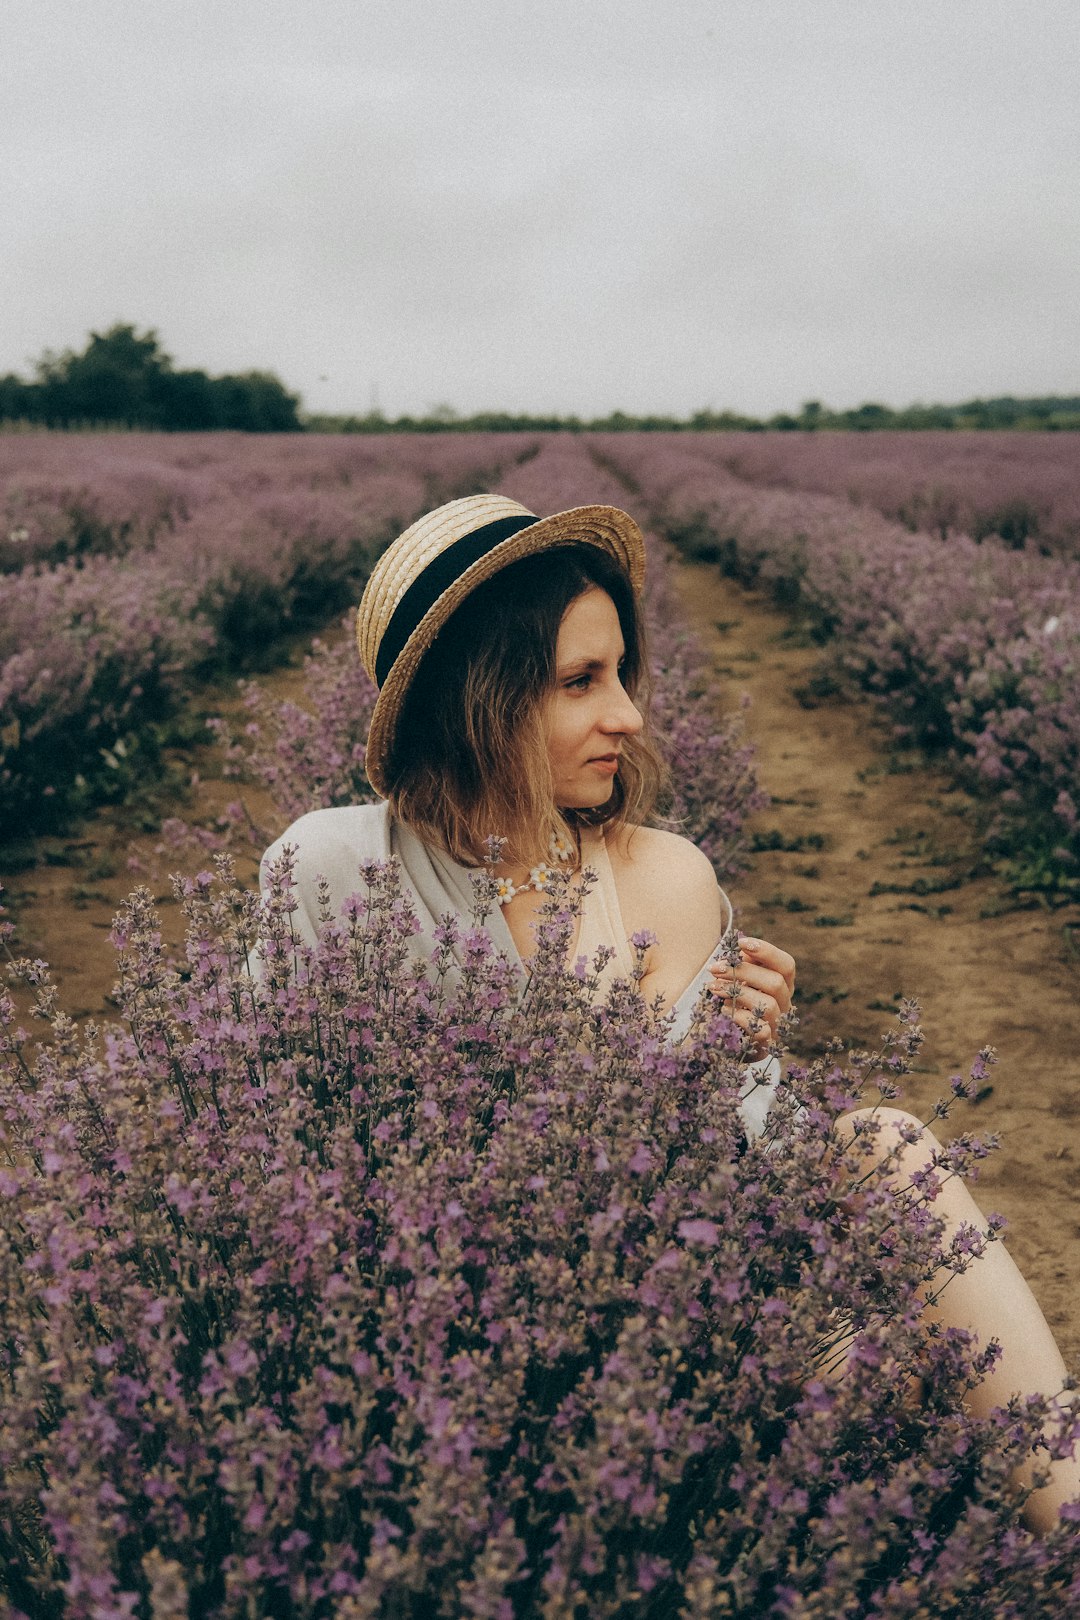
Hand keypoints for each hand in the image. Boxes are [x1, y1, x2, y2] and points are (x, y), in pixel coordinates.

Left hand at [708, 934, 795, 1052]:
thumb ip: (742, 965)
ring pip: (768, 1004)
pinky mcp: (766, 1043)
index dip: (767, 951)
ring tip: (713, 987)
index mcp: (783, 985)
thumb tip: (739, 949)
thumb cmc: (735, 1002)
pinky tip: (723, 1009)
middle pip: (775, 982)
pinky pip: (760, 1030)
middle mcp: (785, 1004)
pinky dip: (740, 1017)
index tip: (741, 943)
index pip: (786, 965)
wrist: (731, 1041)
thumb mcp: (740, 980)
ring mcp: (778, 1025)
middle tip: (715, 968)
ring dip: (737, 992)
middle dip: (743, 971)